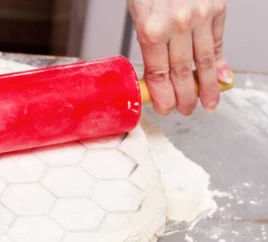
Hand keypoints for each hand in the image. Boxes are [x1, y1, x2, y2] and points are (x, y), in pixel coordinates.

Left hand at [128, 0, 231, 115]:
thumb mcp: (139, 15)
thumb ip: (151, 45)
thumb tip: (162, 76)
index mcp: (150, 30)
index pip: (159, 74)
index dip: (164, 96)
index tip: (166, 109)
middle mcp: (177, 25)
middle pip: (182, 72)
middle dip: (185, 97)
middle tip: (186, 111)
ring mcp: (200, 16)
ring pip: (204, 61)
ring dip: (207, 87)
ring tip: (208, 103)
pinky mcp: (217, 8)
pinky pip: (217, 41)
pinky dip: (220, 61)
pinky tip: (221, 78)